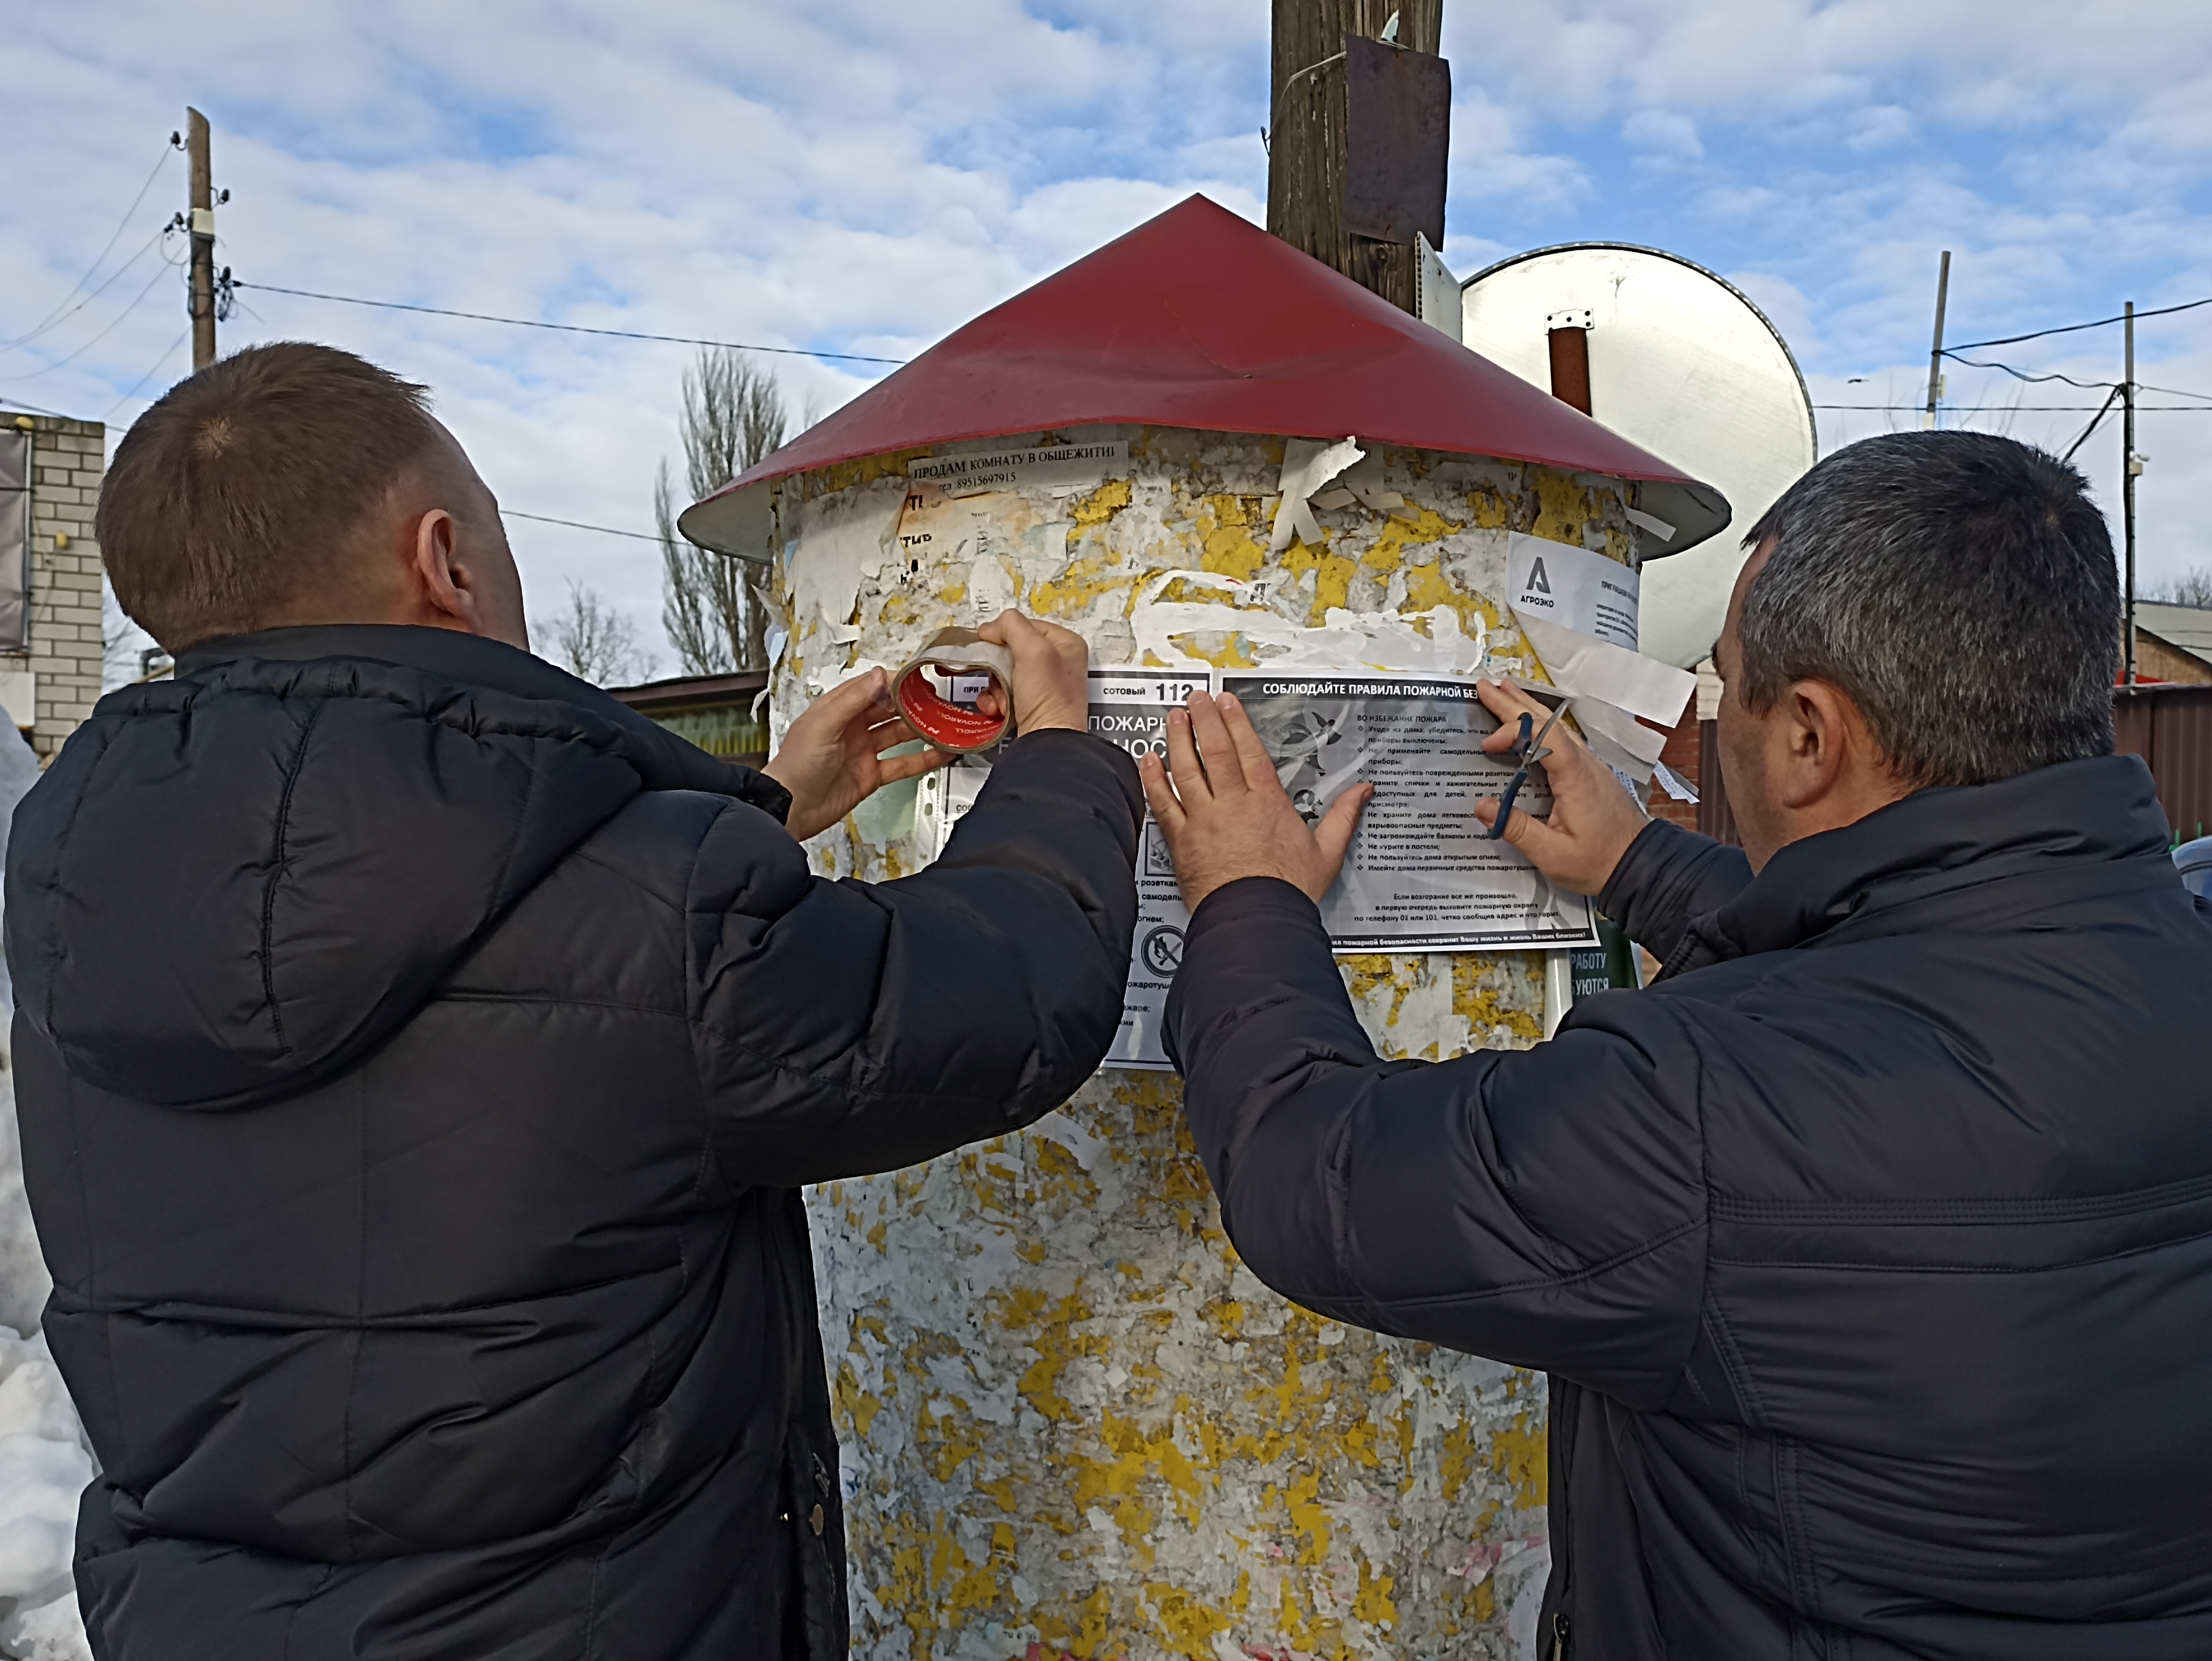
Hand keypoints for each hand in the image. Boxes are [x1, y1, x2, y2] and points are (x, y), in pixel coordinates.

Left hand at [764, 667, 946, 840]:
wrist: (790, 808)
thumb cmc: (796, 765)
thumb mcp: (823, 725)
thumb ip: (852, 700)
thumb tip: (879, 676)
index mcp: (837, 709)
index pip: (871, 687)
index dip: (895, 682)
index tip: (918, 679)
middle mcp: (851, 728)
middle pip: (889, 709)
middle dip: (913, 704)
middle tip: (938, 700)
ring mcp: (863, 751)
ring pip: (899, 735)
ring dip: (921, 730)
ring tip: (944, 723)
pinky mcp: (871, 775)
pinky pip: (902, 764)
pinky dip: (922, 759)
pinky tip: (940, 754)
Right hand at [973, 610, 1088, 734]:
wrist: (1047, 743)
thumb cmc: (1047, 696)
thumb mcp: (1033, 650)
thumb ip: (1012, 626)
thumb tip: (990, 628)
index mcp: (1066, 643)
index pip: (1025, 625)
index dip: (1004, 633)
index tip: (990, 643)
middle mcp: (1057, 662)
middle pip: (1011, 651)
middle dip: (998, 666)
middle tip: (1000, 677)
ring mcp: (1043, 685)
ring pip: (1003, 672)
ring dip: (995, 686)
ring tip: (1002, 700)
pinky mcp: (1030, 704)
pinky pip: (1003, 693)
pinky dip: (995, 701)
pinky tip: (998, 710)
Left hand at [1139, 690, 1372, 911]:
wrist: (1258, 920)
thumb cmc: (1288, 891)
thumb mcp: (1327, 851)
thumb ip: (1343, 815)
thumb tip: (1362, 792)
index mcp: (1267, 803)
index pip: (1249, 751)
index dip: (1235, 722)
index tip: (1225, 702)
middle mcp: (1233, 805)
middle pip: (1216, 752)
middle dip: (1205, 720)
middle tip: (1196, 699)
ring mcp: (1204, 821)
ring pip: (1187, 770)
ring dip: (1179, 740)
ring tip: (1174, 718)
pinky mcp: (1182, 841)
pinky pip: (1164, 804)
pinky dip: (1154, 780)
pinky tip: (1149, 761)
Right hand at [1471, 678, 1646, 894]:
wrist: (1641, 866)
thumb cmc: (1600, 862)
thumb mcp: (1553, 854)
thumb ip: (1517, 829)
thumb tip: (1482, 807)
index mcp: (1576, 777)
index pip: (1544, 735)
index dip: (1513, 731)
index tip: (1487, 743)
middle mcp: (1584, 764)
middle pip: (1547, 722)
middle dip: (1514, 703)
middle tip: (1486, 687)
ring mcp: (1589, 766)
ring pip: (1556, 727)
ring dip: (1528, 710)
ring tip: (1505, 693)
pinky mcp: (1589, 775)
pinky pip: (1562, 740)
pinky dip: (1541, 727)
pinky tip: (1532, 727)